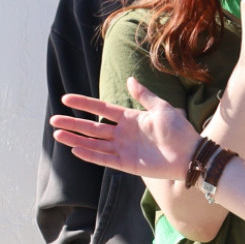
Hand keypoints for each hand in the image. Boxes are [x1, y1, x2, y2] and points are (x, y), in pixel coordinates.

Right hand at [51, 79, 199, 179]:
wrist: (191, 154)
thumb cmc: (180, 130)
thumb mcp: (162, 108)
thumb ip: (144, 96)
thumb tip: (129, 79)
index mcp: (130, 118)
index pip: (101, 109)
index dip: (84, 104)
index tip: (66, 99)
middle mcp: (123, 134)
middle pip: (92, 128)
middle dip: (73, 124)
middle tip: (54, 120)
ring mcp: (124, 149)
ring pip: (94, 144)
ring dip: (76, 139)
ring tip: (57, 135)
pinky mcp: (127, 164)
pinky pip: (105, 159)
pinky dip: (90, 155)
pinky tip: (75, 150)